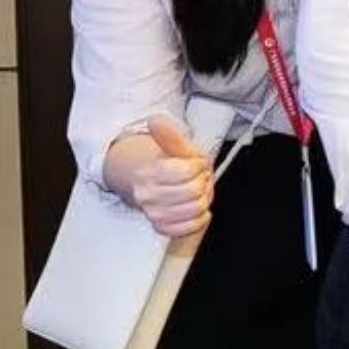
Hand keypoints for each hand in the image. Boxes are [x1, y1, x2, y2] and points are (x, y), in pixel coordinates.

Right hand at [119, 114, 217, 238]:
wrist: (161, 186)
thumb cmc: (175, 167)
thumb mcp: (178, 149)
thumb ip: (170, 137)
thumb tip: (155, 120)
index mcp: (148, 172)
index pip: (186, 171)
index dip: (198, 167)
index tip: (196, 165)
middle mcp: (146, 194)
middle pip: (193, 191)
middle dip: (202, 183)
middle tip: (197, 180)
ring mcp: (152, 213)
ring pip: (194, 209)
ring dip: (203, 200)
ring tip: (196, 193)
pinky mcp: (161, 228)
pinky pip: (189, 227)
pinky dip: (200, 218)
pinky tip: (196, 209)